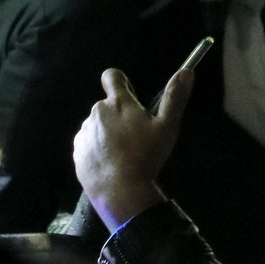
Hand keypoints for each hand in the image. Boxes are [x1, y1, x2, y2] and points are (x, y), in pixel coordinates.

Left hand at [74, 66, 194, 231]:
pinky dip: (97, 150)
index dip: (121, 81)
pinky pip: (88, 145)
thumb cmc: (146, 157)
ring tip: (123, 154)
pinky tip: (111, 165)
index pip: (112, 76)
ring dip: (108, 133)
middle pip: (107, 106)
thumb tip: (186, 71)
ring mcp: (84, 134)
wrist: (121, 192)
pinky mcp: (77, 154)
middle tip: (136, 135)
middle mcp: (96, 113)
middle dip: (119, 115)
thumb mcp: (167, 127)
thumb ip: (175, 97)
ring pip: (97, 126)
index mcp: (118, 103)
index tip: (130, 95)